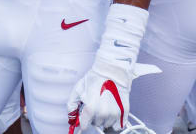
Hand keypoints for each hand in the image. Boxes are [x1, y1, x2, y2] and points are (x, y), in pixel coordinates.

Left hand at [67, 4, 159, 131]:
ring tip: (104, 104)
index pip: (84, 125)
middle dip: (94, 116)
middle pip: (96, 124)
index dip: (83, 120)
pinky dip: (115, 121)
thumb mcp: (78, 88)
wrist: (112, 69)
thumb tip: (71, 117)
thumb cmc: (95, 77)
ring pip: (106, 124)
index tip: (84, 117)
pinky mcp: (124, 112)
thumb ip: (72, 105)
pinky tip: (112, 110)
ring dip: (104, 118)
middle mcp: (102, 113)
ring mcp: (114, 114)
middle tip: (95, 104)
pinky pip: (118, 126)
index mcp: (90, 108)